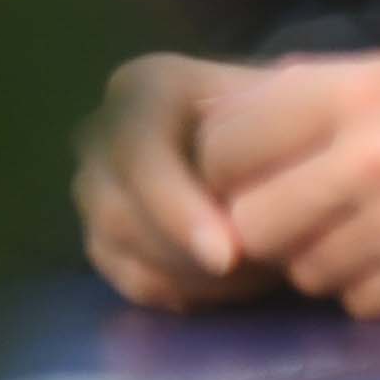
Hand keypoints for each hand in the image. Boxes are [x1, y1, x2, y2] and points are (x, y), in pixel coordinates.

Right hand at [77, 53, 261, 306]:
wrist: (267, 140)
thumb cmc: (279, 118)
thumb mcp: (283, 105)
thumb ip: (270, 136)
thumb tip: (269, 187)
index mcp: (142, 87)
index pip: (138, 151)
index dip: (177, 208)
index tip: (227, 255)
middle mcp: (103, 133)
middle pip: (118, 210)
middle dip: (186, 256)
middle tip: (256, 275)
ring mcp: (95, 188)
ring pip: (119, 249)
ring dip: (190, 276)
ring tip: (258, 273)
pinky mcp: (103, 237)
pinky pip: (131, 279)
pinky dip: (181, 292)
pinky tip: (232, 285)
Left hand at [194, 50, 379, 318]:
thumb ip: (320, 91)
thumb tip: (225, 115)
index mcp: (359, 90)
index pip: (222, 141)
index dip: (223, 167)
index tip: (249, 174)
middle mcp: (369, 158)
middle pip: (248, 220)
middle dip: (268, 225)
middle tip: (306, 216)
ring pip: (303, 270)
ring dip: (325, 260)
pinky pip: (359, 305)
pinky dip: (376, 292)